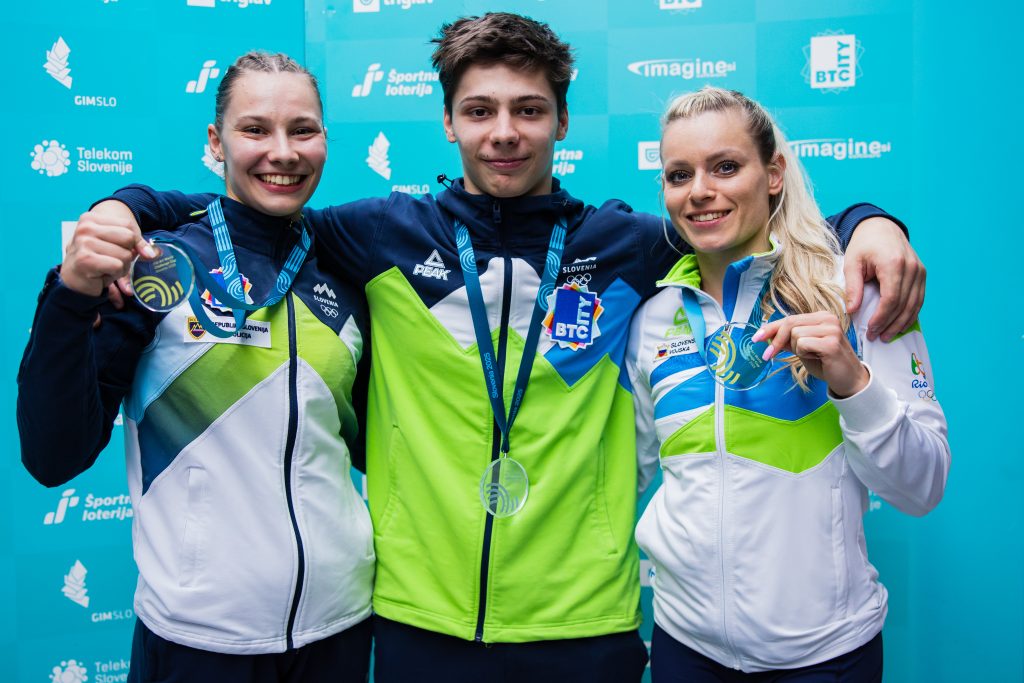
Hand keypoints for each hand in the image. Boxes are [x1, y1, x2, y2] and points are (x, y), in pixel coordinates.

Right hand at [62, 202, 154, 296]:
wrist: (72, 281)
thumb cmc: (96, 260)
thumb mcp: (115, 245)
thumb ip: (134, 243)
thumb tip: (152, 253)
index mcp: (91, 218)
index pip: (128, 225)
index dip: (135, 241)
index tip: (126, 250)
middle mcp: (85, 228)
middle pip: (128, 237)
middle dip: (127, 254)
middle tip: (111, 260)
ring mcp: (84, 242)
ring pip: (125, 254)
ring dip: (121, 267)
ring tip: (105, 268)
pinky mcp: (85, 259)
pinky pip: (118, 266)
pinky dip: (115, 274)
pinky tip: (101, 275)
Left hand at [753, 312, 867, 398]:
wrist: (848, 380)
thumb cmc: (826, 364)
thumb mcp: (803, 349)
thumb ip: (788, 340)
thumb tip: (766, 335)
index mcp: (821, 316)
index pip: (790, 318)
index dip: (770, 328)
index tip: (755, 338)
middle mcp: (828, 318)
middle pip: (790, 323)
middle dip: (775, 340)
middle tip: (767, 355)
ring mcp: (831, 329)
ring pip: (795, 335)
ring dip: (797, 349)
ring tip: (813, 356)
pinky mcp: (831, 342)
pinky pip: (802, 344)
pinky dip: (804, 354)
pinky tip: (818, 358)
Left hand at [843, 216, 925, 341]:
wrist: (881, 228)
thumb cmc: (864, 245)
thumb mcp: (852, 263)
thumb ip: (853, 287)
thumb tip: (852, 311)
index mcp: (893, 264)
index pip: (891, 299)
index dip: (882, 318)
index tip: (871, 330)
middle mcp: (911, 268)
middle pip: (904, 304)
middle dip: (890, 324)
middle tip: (877, 337)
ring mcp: (920, 271)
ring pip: (915, 304)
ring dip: (902, 323)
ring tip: (887, 335)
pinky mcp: (922, 274)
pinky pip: (919, 299)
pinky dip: (910, 314)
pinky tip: (899, 324)